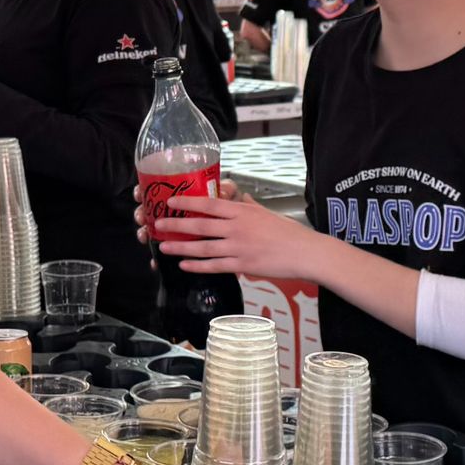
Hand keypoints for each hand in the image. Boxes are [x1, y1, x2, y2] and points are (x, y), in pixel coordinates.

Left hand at [153, 190, 324, 281]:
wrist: (305, 253)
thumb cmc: (289, 233)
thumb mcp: (267, 213)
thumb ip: (251, 207)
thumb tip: (243, 198)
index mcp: (243, 212)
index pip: (209, 204)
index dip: (187, 202)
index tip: (171, 201)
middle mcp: (237, 228)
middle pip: (200, 225)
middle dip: (176, 225)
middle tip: (159, 224)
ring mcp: (238, 247)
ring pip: (203, 247)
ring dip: (181, 247)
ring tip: (164, 247)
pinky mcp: (243, 265)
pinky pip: (215, 266)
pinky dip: (198, 266)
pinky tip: (185, 266)